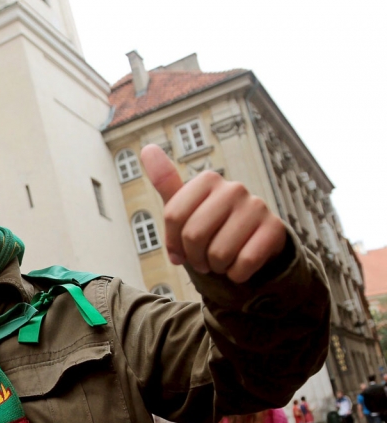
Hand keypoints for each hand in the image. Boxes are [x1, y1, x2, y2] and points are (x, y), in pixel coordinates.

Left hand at [141, 144, 286, 282]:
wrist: (252, 243)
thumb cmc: (211, 226)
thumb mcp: (185, 207)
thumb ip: (166, 183)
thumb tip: (147, 148)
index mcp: (207, 180)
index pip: (173, 216)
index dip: (173, 242)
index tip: (180, 250)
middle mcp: (234, 188)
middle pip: (194, 235)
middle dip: (194, 257)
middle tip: (202, 259)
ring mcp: (257, 206)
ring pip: (219, 253)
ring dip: (216, 267)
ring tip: (220, 261)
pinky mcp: (275, 229)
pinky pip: (244, 263)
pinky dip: (236, 274)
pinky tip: (239, 266)